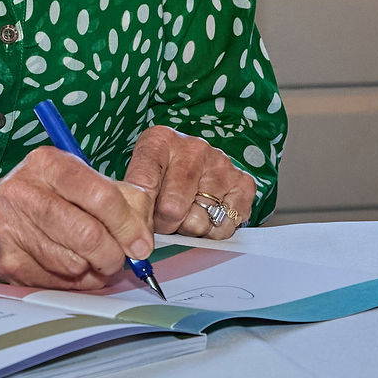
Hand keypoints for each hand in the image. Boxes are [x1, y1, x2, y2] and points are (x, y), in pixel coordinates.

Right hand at [0, 146, 154, 290]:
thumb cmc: (32, 199)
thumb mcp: (64, 180)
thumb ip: (107, 194)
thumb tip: (143, 228)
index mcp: (46, 163)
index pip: (100, 195)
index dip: (128, 224)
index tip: (141, 242)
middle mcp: (24, 191)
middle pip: (88, 234)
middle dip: (114, 253)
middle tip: (121, 259)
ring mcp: (11, 229)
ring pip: (75, 263)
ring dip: (94, 270)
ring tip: (92, 260)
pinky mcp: (7, 262)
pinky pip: (57, 282)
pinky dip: (74, 281)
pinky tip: (70, 269)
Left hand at [123, 124, 254, 239]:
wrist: (196, 163)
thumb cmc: (163, 173)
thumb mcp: (139, 175)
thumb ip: (134, 198)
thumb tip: (137, 236)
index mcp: (160, 140)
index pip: (143, 184)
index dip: (139, 212)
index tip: (138, 227)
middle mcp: (194, 148)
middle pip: (172, 209)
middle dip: (164, 224)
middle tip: (164, 220)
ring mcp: (221, 164)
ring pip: (198, 222)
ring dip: (189, 228)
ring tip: (186, 214)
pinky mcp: (243, 183)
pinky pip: (224, 228)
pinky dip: (212, 231)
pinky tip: (206, 215)